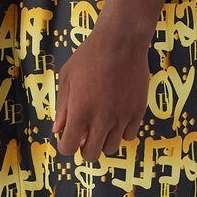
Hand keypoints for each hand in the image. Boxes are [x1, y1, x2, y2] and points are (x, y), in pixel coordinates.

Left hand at [53, 0, 174, 159]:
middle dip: (84, 148)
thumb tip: (58, 129)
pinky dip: (121, 132)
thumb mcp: (67, 78)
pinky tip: (117, 117)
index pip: (68, 148)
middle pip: (91, 155)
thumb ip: (62, 106)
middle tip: (85, 134)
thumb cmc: (89, 56)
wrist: (121, 41)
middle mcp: (101, 120)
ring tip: (102, 125)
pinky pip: (129, 135)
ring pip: (111, 148)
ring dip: (103, 141)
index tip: (67, 138)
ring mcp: (122, 117)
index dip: (65, 146)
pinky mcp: (138, 111)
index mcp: (79, 112)